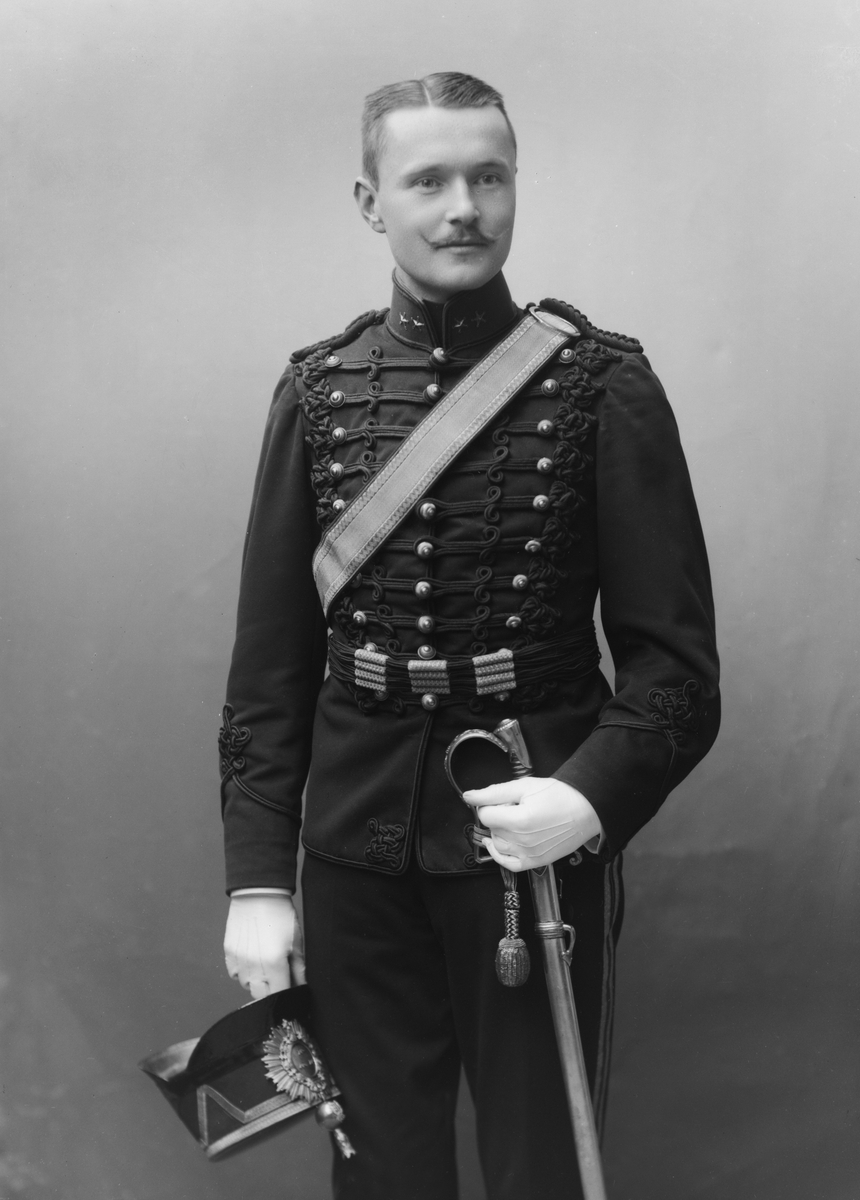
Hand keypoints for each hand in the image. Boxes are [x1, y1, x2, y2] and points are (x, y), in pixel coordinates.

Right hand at [223, 894, 305, 998]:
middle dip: (271, 992)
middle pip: (261, 996)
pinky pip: (235, 974)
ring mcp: (239, 962)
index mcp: (275, 966)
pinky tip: (252, 958)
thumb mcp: (296, 942)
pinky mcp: (229, 955)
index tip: (290, 991)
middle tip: (279, 978)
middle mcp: (254, 968)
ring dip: (257, 982)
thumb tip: (301, 988)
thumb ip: (299, 970)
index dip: (286, 996)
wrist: (258, 894)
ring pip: (247, 986)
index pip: (279, 996)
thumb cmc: (281, 916)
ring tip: (265, 964)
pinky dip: (244, 972)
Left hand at [463, 776, 601, 871]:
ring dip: (499, 832)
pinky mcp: (535, 862)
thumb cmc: (559, 796)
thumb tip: (468, 796)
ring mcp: (529, 854)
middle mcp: (523, 841)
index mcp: (520, 820)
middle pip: (491, 829)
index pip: (485, 815)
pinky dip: (499, 855)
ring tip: (515, 821)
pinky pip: (508, 864)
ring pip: (497, 845)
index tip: (502, 800)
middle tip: (514, 807)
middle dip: (497, 816)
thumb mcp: (525, 786)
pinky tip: (499, 843)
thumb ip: (493, 792)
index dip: (490, 804)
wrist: (585, 810)